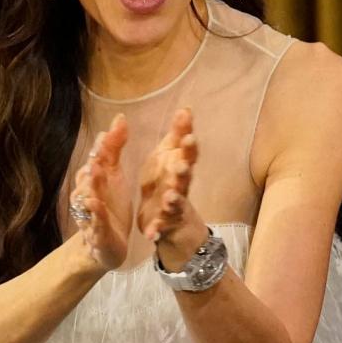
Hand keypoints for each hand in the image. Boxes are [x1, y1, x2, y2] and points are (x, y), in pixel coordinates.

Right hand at [70, 113, 131, 270]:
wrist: (105, 244)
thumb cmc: (109, 205)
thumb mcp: (114, 175)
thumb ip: (114, 148)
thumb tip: (119, 117)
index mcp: (94, 179)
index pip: (96, 159)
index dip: (102, 146)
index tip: (109, 132)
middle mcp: (88, 194)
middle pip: (88, 176)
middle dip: (93, 164)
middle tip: (100, 151)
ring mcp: (91, 214)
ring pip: (88, 197)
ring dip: (91, 185)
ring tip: (95, 172)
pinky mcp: (98, 233)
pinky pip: (95, 222)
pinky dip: (95, 214)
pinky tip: (95, 204)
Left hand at [138, 108, 206, 271]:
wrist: (172, 220)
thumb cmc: (169, 182)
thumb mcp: (169, 157)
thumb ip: (177, 135)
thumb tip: (186, 109)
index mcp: (178, 167)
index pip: (187, 154)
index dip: (188, 146)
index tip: (189, 135)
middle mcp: (180, 186)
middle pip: (185, 178)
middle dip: (184, 171)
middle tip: (182, 164)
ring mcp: (173, 206)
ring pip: (175, 202)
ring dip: (173, 200)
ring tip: (169, 196)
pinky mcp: (163, 224)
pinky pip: (160, 227)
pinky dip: (157, 230)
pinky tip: (152, 233)